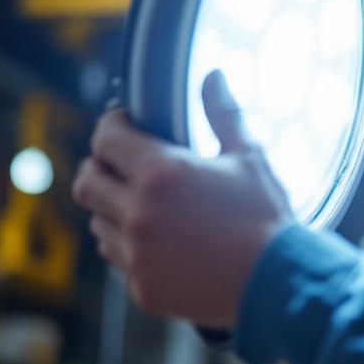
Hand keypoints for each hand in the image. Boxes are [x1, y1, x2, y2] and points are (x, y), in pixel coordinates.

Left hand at [72, 70, 293, 327]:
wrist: (278, 284)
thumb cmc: (267, 217)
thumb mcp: (248, 158)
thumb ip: (223, 114)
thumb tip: (213, 76)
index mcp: (161, 173)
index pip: (105, 139)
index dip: (111, 126)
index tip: (126, 124)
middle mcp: (138, 213)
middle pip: (86, 182)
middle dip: (101, 167)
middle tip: (125, 164)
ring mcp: (136, 254)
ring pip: (97, 221)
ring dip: (113, 208)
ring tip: (145, 204)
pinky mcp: (141, 287)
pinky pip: (117, 257)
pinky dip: (129, 244)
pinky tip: (159, 239)